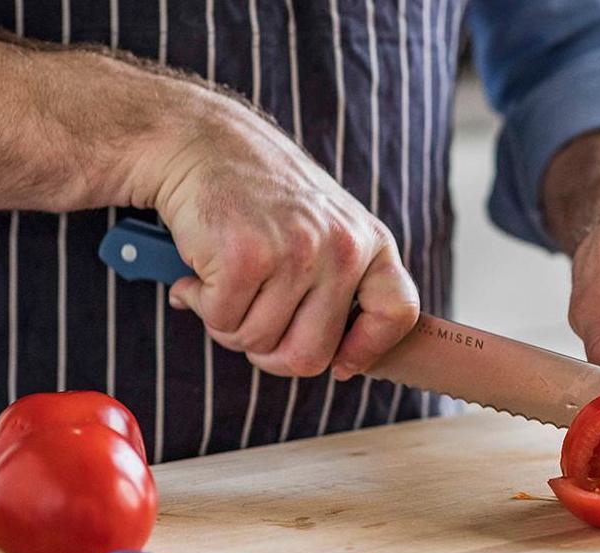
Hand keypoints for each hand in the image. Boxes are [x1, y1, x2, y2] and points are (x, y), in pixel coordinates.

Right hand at [144, 94, 417, 378]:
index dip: (368, 350)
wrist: (202, 140)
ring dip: (228, 323)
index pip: (398, 313)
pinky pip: (222, 321)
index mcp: (370, 242)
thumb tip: (338, 363)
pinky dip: (201, 303)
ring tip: (225, 279)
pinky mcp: (246, 257)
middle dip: (269, 351)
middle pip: (311, 355)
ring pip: (257, 342)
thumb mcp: (324, 228)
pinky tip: (201, 268)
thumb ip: (338, 284)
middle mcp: (343, 248)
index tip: (341, 365)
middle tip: (248, 319)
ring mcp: (298, 252)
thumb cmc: (259, 195)